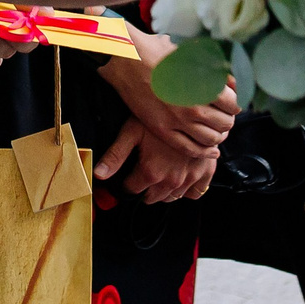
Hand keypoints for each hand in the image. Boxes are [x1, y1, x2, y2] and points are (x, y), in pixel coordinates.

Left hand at [95, 117, 219, 203]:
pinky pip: (195, 193)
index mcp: (151, 172)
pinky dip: (187, 190)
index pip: (131, 191)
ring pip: (171, 198)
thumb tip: (99, 174)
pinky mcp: (205, 172)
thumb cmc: (159, 114)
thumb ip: (115, 155)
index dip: (125, 184)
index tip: (125, 177)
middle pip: (151, 198)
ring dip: (163, 191)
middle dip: (144, 189)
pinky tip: (180, 177)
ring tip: (158, 175)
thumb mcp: (131, 131)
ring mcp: (190, 178)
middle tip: (142, 173)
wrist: (191, 105)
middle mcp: (171, 180)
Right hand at [101, 30, 235, 159]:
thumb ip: (213, 69)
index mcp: (203, 85)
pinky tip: (211, 150)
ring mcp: (177, 120)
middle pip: (225, 123)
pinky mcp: (163, 130)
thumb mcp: (191, 53)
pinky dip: (205, 152)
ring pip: (211, 139)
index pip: (233, 104)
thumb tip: (232, 82)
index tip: (232, 102)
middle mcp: (193, 106)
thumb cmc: (157, 50)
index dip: (236, 104)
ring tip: (218, 131)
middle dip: (228, 120)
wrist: (126, 58)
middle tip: (225, 116)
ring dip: (219, 136)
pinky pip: (190, 149)